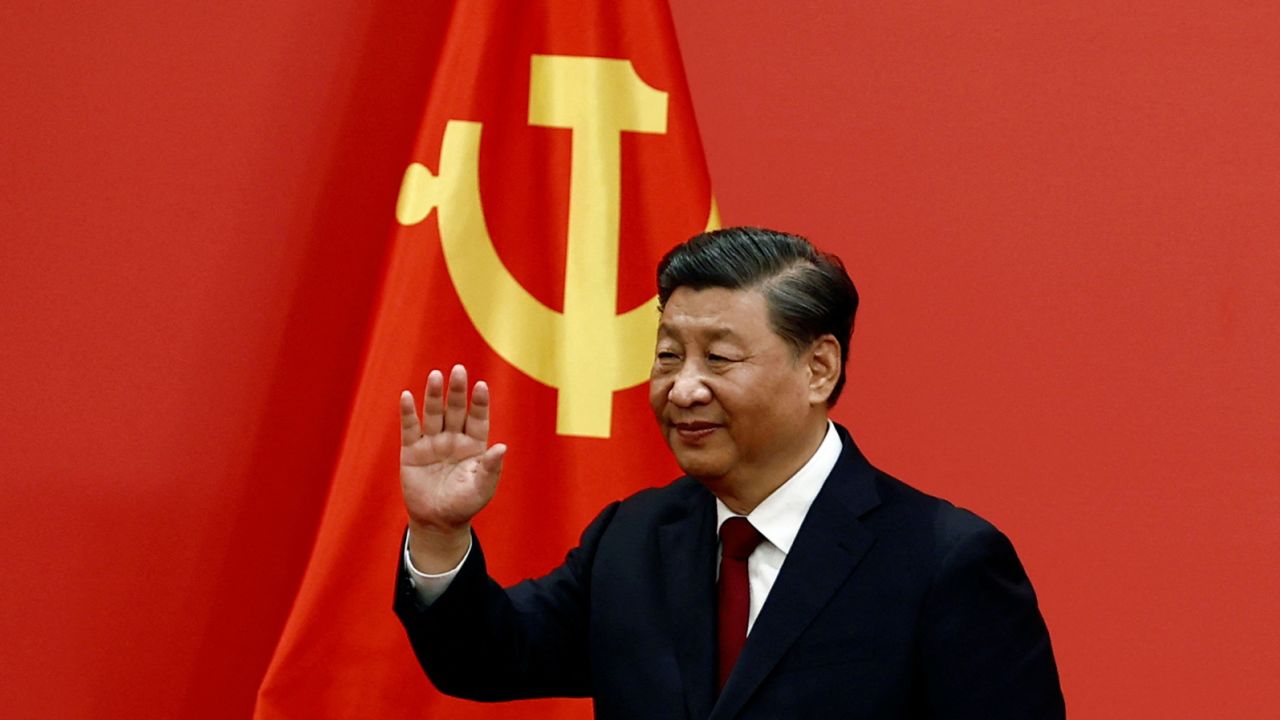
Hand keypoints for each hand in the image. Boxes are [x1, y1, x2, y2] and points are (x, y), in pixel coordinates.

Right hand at [399, 365, 505, 569]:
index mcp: (474, 445)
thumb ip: (490, 468)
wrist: (437, 522)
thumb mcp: (481, 489)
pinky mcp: (412, 451)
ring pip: (434, 414)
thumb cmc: (464, 504)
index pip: (478, 418)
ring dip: (434, 395)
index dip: (479, 402)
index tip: (481, 385)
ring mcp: (433, 442)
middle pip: (456, 410)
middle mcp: (454, 438)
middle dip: (457, 391)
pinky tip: (407, 396)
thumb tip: (502, 447)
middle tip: (459, 369)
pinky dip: (408, 412)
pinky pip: (410, 428)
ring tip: (436, 376)